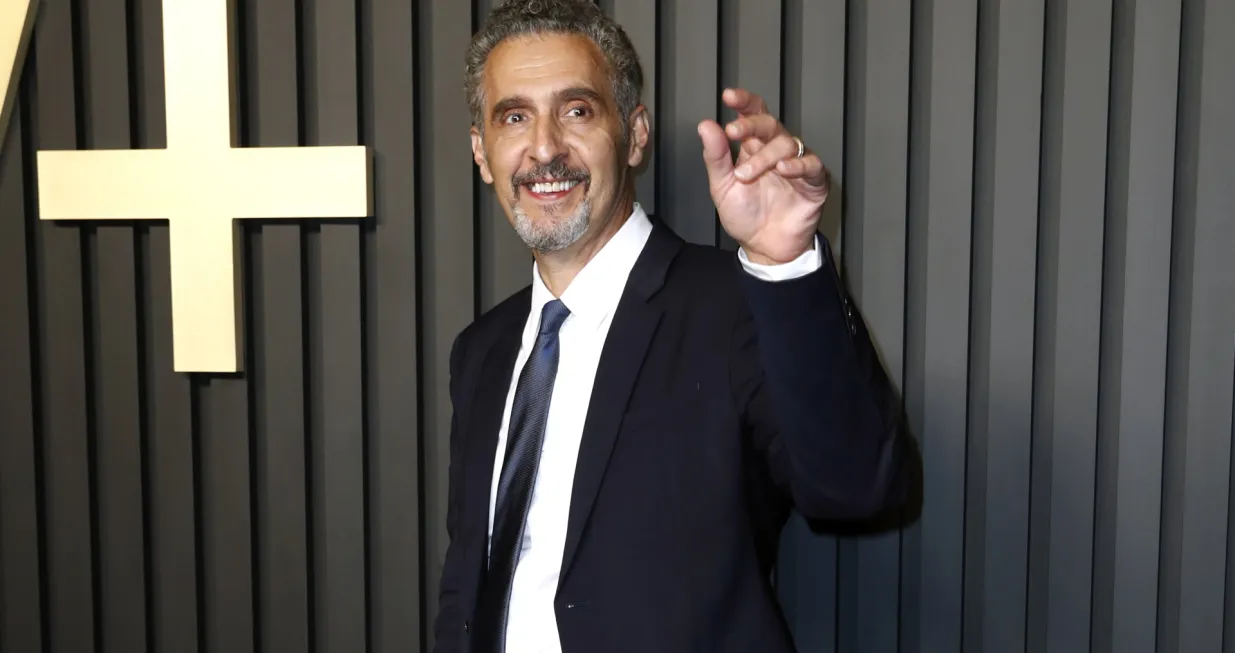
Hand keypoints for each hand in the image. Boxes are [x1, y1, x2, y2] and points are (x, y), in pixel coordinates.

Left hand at [698, 88, 830, 264]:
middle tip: (733, 133)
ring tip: (747, 175)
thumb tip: (705, 125)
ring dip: (764, 156)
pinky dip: (798, 164)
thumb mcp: (722, 187)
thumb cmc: (745, 216)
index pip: (752, 115)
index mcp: (753, 147)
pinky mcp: (814, 181)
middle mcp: (776, 150)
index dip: (744, 102)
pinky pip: (811, 164)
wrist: (764, 247)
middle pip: (769, 124)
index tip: (729, 96)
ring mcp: (797, 163)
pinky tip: (783, 169)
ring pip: (786, 143)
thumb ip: (716, 157)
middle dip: (751, 125)